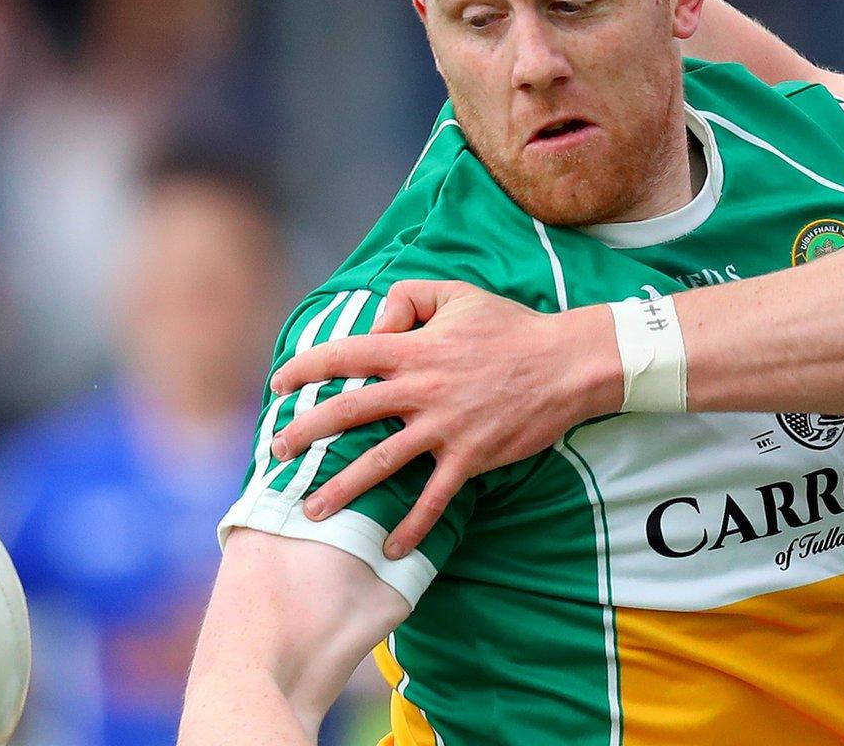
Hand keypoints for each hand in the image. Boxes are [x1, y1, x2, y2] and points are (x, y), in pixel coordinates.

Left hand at [265, 280, 621, 556]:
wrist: (565, 363)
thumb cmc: (511, 327)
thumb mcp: (457, 294)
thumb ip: (407, 298)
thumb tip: (373, 324)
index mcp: (414, 348)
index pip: (345, 355)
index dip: (305, 367)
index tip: (278, 384)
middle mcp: (421, 389)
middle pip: (347, 412)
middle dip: (305, 432)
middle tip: (278, 451)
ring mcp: (444, 427)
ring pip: (379, 462)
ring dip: (341, 488)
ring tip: (311, 510)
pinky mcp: (470, 457)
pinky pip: (434, 498)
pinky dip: (411, 526)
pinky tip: (390, 548)